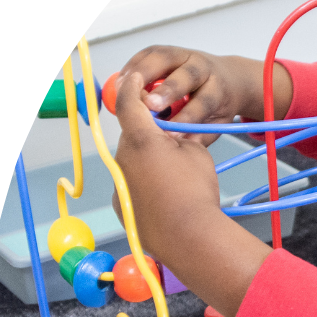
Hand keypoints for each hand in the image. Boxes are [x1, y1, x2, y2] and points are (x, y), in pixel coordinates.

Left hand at [113, 71, 271, 316]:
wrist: (190, 238)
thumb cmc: (197, 193)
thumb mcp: (197, 153)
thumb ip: (179, 139)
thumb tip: (169, 142)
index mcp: (142, 137)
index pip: (129, 100)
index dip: (131, 86)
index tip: (133, 78)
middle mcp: (123, 157)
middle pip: (133, 137)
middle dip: (149, 137)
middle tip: (174, 146)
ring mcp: (119, 182)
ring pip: (133, 164)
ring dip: (149, 165)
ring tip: (175, 182)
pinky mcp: (121, 204)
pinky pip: (132, 188)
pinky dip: (146, 189)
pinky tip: (167, 201)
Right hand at [117, 47, 292, 145]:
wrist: (225, 78)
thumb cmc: (217, 105)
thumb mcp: (217, 123)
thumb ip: (201, 135)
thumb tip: (182, 149)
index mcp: (217, 88)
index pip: (204, 103)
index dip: (187, 118)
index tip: (172, 134)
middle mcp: (202, 68)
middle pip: (186, 76)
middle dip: (166, 90)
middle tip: (149, 105)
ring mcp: (183, 55)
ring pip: (162, 59)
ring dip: (141, 74)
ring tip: (123, 90)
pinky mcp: (165, 50)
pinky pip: (146, 55)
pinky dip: (132, 67)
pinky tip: (121, 82)